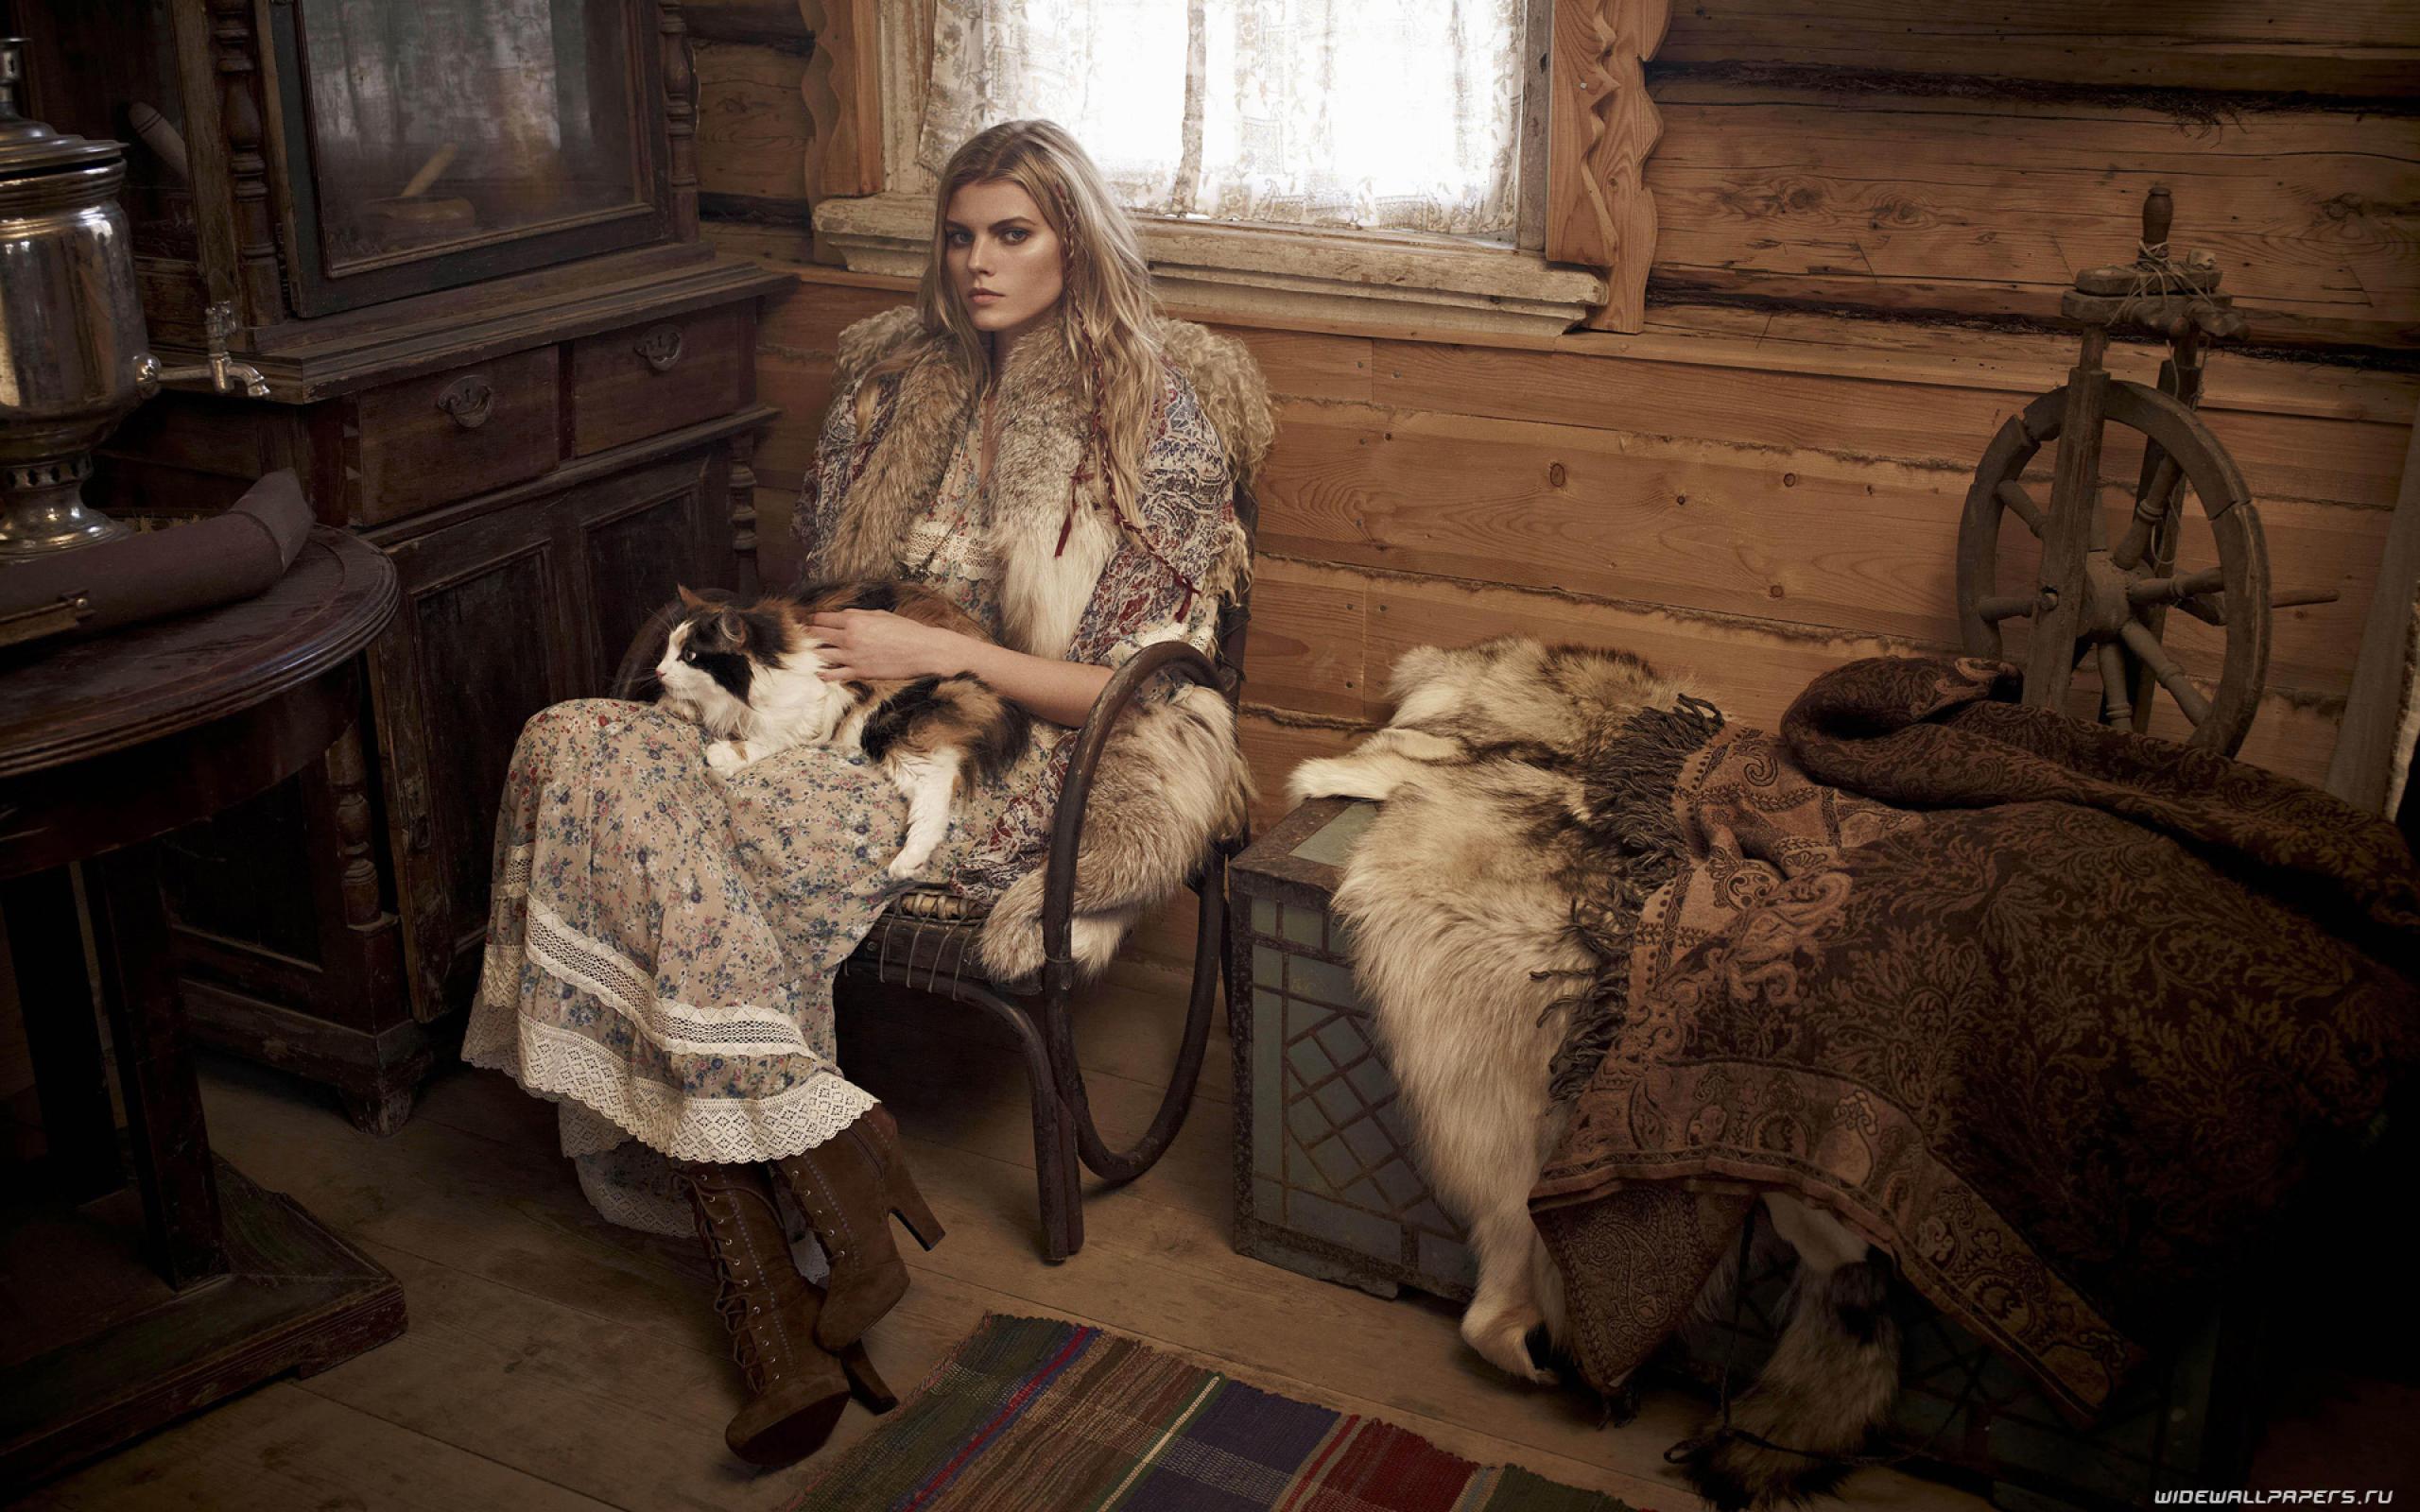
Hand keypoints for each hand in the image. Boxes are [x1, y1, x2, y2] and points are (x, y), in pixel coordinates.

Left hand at [807, 609, 969, 681]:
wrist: (924, 651)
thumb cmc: (906, 630)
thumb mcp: (881, 615)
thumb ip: (859, 615)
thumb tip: (843, 615)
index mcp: (854, 620)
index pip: (821, 618)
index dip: (812, 620)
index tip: (808, 622)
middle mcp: (849, 637)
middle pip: (816, 635)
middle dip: (808, 635)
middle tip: (803, 636)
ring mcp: (852, 656)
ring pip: (821, 654)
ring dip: (814, 653)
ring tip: (810, 653)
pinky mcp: (859, 672)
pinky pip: (833, 674)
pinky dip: (823, 672)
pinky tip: (820, 671)